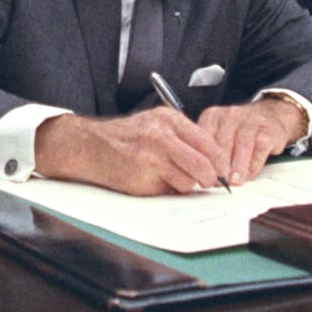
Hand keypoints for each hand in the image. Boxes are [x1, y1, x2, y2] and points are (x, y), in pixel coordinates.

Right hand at [34, 109, 224, 194]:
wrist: (90, 146)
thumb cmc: (125, 136)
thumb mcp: (155, 122)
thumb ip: (183, 136)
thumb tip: (213, 159)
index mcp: (168, 119)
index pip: (208, 142)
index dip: (219, 160)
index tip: (221, 169)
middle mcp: (162, 137)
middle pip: (204, 165)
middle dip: (210, 178)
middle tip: (210, 182)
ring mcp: (152, 159)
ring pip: (189, 182)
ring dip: (186, 185)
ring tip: (170, 177)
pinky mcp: (143, 180)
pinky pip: (169, 191)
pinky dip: (168, 190)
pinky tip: (154, 180)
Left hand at [199, 97, 306, 183]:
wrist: (270, 116)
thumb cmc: (239, 132)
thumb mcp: (219, 135)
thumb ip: (211, 153)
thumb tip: (207, 179)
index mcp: (213, 115)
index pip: (204, 138)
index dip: (205, 160)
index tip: (204, 176)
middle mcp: (231, 115)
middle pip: (222, 142)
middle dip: (220, 165)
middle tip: (218, 182)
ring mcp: (251, 121)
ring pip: (242, 145)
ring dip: (237, 166)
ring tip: (233, 182)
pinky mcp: (269, 131)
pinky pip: (260, 149)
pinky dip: (253, 165)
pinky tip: (248, 176)